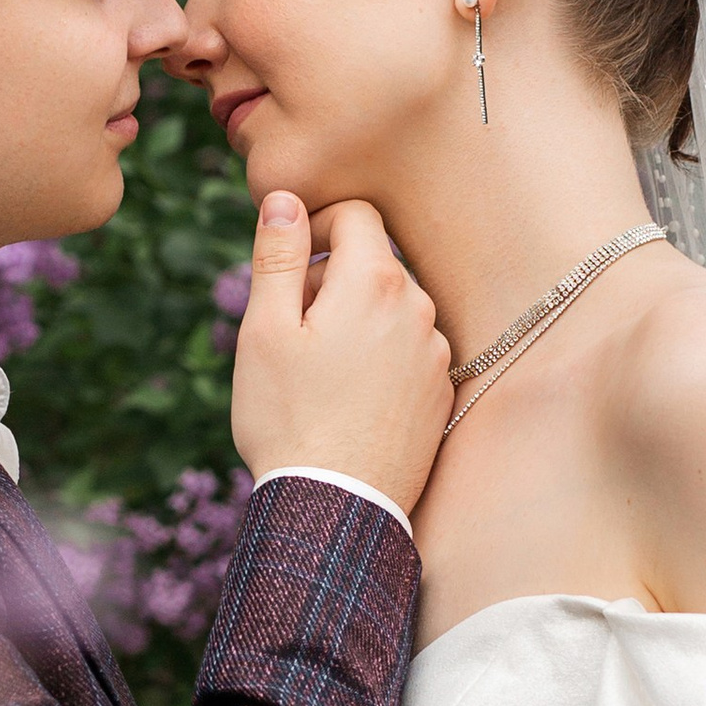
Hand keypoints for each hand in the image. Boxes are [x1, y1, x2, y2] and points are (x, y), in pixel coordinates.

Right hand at [227, 192, 450, 517]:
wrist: (337, 506)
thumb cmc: (289, 418)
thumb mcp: (264, 330)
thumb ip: (277, 255)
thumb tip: (284, 199)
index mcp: (375, 280)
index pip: (356, 213)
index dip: (315, 228)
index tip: (289, 266)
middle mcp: (420, 307)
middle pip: (373, 262)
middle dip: (331, 279)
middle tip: (291, 330)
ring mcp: (436, 353)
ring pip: (392, 308)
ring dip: (356, 320)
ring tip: (319, 373)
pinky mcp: (441, 392)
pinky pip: (407, 351)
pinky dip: (378, 358)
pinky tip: (348, 401)